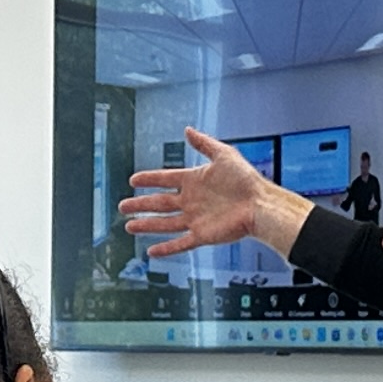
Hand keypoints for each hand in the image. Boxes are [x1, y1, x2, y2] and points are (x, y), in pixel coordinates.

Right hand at [118, 130, 312, 260]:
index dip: (149, 179)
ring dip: (146, 225)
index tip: (134, 180)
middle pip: (159, 203)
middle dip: (140, 204)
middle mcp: (192, 201)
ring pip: (164, 223)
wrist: (260, 205)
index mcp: (194, 181)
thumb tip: (188, 130)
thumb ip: (204, 144)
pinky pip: (180, 243)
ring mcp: (195, 219)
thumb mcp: (224, 155)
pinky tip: (151, 251)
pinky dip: (166, 248)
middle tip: (122, 207)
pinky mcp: (202, 235)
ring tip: (129, 226)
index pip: (165, 179)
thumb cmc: (246, 180)